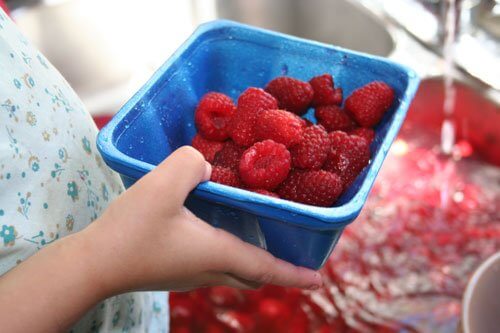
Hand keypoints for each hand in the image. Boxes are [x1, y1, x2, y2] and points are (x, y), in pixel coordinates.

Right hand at [85, 146, 321, 294]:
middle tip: (290, 249)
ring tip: (259, 231)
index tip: (319, 279)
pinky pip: (212, 263)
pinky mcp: (172, 269)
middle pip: (252, 273)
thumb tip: (203, 163)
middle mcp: (208, 269)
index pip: (266, 268)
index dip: (295, 274)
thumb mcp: (162, 186)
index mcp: (216, 253)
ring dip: (251, 257)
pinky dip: (227, 250)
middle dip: (275, 266)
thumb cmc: (129, 230)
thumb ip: (189, 165)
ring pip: (232, 269)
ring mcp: (189, 273)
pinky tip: (215, 226)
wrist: (92, 264)